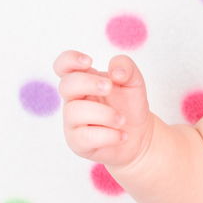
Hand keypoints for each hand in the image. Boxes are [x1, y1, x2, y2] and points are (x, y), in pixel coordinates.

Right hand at [53, 50, 153, 167]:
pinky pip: (85, 137)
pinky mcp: (78, 142)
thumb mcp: (134, 82)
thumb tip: (115, 72)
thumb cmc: (130, 105)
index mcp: (84, 81)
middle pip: (66, 85)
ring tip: (122, 120)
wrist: (139, 135)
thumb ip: (126, 68)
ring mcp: (73, 122)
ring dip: (105, 114)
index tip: (89, 62)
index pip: (63, 66)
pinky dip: (109, 135)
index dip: (69, 60)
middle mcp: (74, 100)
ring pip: (75, 112)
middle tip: (109, 87)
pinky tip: (122, 135)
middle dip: (89, 84)